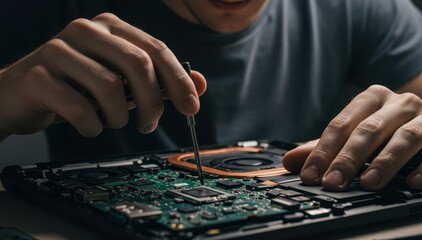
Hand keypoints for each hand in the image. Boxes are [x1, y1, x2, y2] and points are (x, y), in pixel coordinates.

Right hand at [0, 13, 205, 139]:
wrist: (21, 95)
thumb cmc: (78, 87)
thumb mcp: (122, 83)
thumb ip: (159, 82)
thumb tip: (199, 85)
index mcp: (110, 28)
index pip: (156, 49)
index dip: (179, 80)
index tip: (192, 107)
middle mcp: (85, 31)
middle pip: (137, 64)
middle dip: (152, 103)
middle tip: (148, 125)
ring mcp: (58, 50)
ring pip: (109, 88)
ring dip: (118, 117)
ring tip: (110, 121)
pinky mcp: (37, 75)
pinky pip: (79, 109)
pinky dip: (92, 127)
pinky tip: (88, 126)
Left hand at [283, 85, 421, 190]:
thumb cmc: (390, 129)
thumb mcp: (358, 134)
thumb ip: (326, 147)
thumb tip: (290, 162)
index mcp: (372, 98)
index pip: (341, 124)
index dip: (323, 151)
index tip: (310, 174)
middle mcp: (400, 103)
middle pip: (369, 130)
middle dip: (348, 159)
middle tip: (333, 182)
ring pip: (405, 138)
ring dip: (385, 162)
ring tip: (369, 183)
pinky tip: (413, 182)